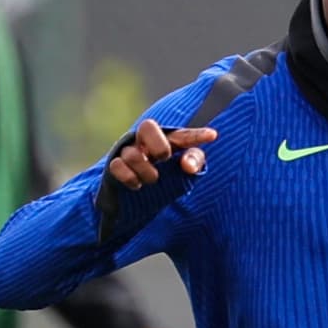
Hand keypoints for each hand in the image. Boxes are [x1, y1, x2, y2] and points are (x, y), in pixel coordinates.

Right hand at [101, 119, 215, 191]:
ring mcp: (128, 153)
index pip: (182, 135)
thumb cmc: (165, 180)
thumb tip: (187, 165)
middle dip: (158, 144)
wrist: (136, 201)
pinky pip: (117, 166)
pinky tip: (137, 185)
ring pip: (132, 153)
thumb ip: (192, 163)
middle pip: (147, 127)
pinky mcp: (114, 167)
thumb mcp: (184, 172)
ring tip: (152, 180)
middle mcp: (146, 142)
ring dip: (145, 169)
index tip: (213, 136)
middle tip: (164, 158)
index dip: (196, 135)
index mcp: (167, 141)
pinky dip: (129, 177)